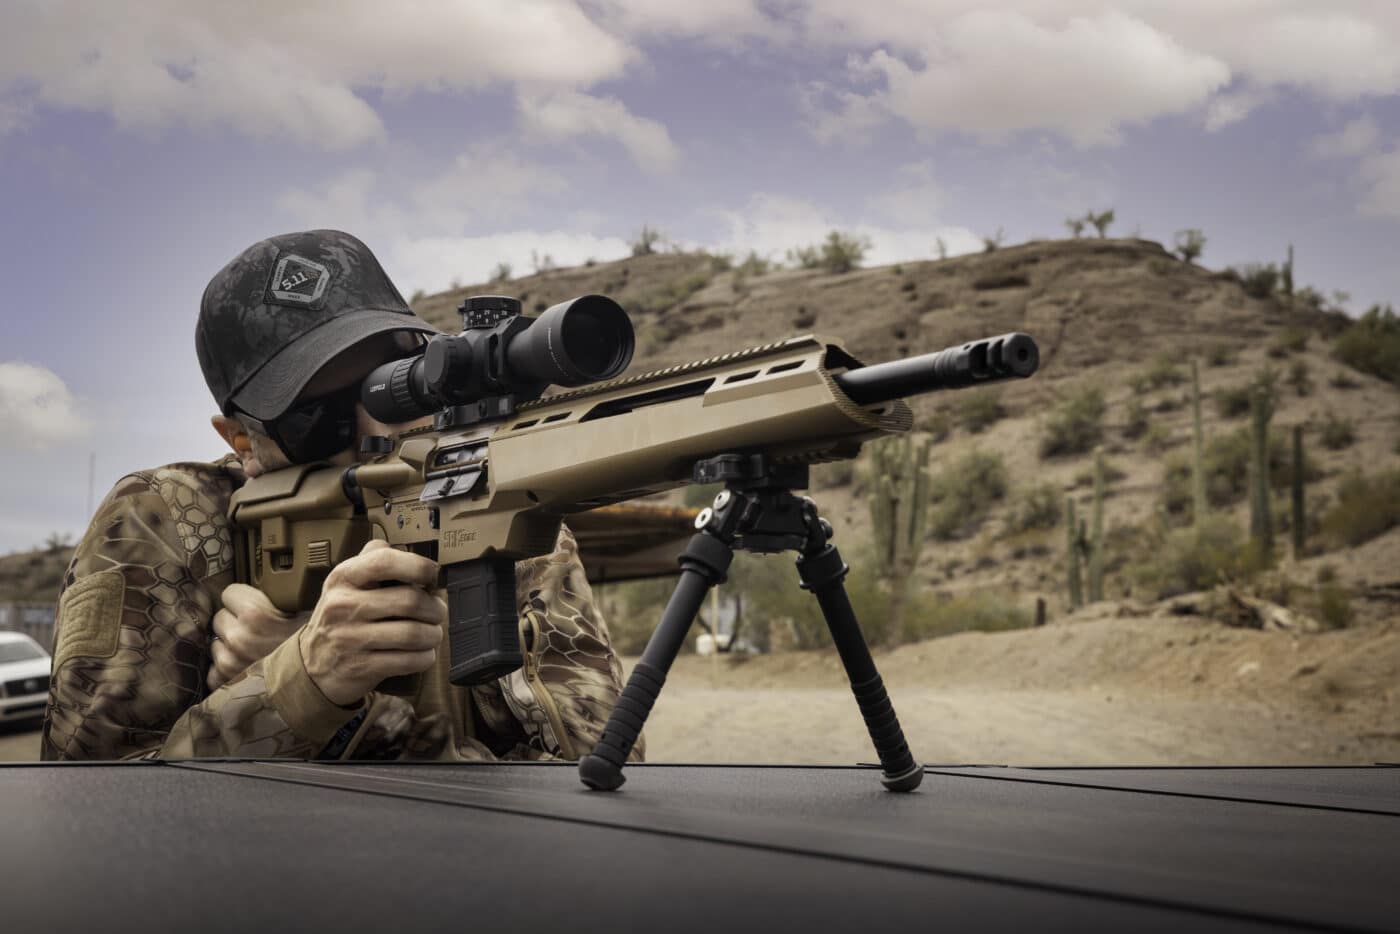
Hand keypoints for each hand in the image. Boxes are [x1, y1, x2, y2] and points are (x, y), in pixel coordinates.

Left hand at [208, 583, 308, 691]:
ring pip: (216, 644)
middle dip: (235, 622)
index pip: (229, 593)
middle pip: (220, 618)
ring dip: (230, 646)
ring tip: (256, 651)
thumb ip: (286, 596)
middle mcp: (238, 637)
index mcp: (255, 613)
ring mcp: (230, 662)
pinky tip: (248, 669)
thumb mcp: (308, 611)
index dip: (245, 599)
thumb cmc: (318, 646)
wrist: (321, 683)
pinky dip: (226, 671)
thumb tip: (283, 583)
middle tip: (259, 630)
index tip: (258, 606)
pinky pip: (214, 671)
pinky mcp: (227, 683)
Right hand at [298, 539, 445, 706]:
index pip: (384, 562)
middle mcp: (343, 606)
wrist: (311, 665)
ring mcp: (350, 638)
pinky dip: (424, 657)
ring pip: (413, 633)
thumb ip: (374, 560)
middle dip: (435, 607)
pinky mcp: (360, 667)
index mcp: (343, 578)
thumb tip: (411, 551)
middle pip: (409, 601)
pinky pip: (408, 661)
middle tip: (438, 611)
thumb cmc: (340, 618)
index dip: (418, 566)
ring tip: (432, 633)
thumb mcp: (346, 583)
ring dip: (433, 635)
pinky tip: (422, 653)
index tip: (435, 574)